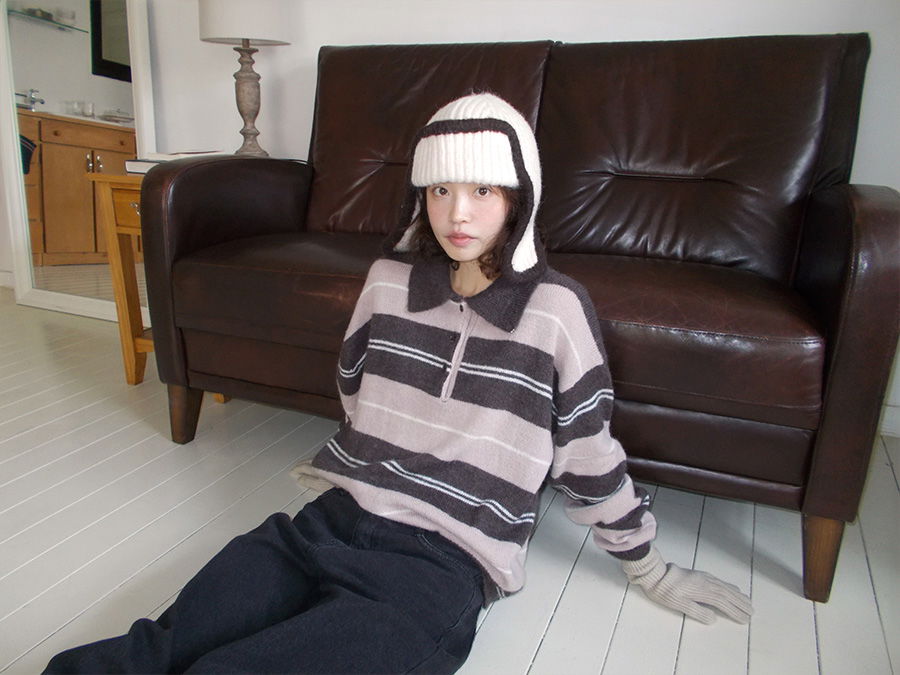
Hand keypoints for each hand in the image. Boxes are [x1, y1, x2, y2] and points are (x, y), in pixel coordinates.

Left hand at [621, 547, 751, 623]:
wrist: (654, 573)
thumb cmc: (664, 591)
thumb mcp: (679, 604)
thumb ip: (698, 611)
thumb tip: (714, 618)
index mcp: (702, 591)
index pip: (723, 603)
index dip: (735, 611)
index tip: (745, 619)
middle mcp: (706, 582)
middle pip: (727, 593)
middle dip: (740, 603)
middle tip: (752, 612)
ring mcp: (703, 577)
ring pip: (724, 586)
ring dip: (737, 594)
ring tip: (747, 601)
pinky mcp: (699, 575)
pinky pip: (719, 581)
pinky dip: (729, 586)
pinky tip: (731, 588)